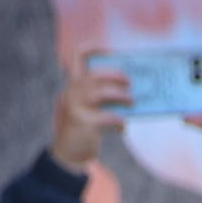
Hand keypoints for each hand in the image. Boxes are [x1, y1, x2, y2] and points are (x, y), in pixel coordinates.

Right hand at [50, 51, 131, 172]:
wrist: (69, 154)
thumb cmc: (85, 127)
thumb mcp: (91, 106)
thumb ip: (104, 95)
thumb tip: (131, 88)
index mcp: (73, 83)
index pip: (78, 55)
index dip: (94, 48)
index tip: (111, 52)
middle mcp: (72, 91)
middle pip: (95, 74)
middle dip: (116, 75)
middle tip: (129, 83)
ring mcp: (75, 107)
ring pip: (101, 94)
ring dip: (121, 97)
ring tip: (132, 102)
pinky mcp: (82, 123)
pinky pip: (106, 117)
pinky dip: (118, 122)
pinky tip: (123, 128)